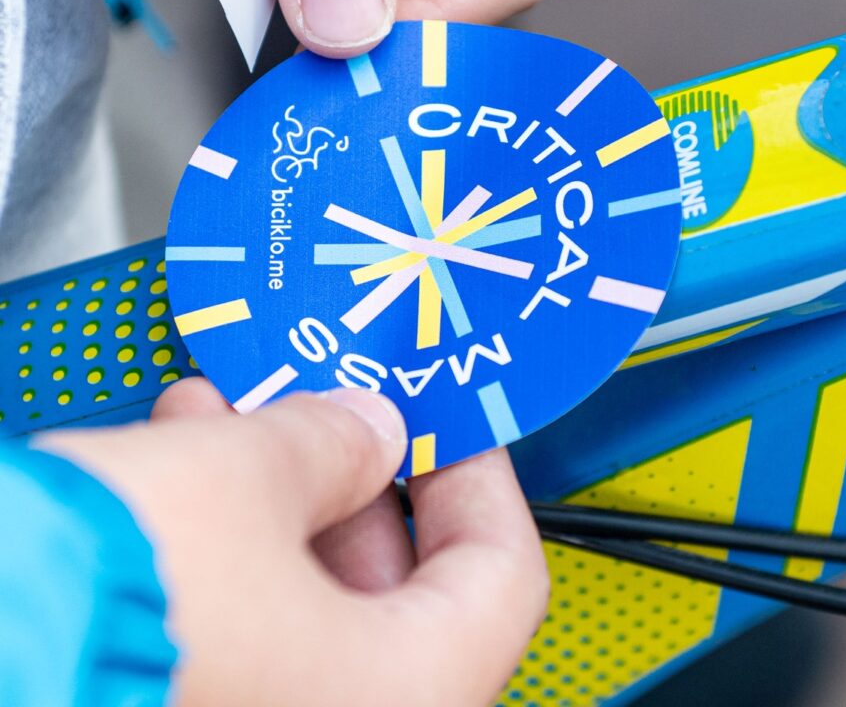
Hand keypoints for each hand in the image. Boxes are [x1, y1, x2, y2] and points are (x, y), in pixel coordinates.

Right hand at [38, 378, 547, 706]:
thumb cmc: (99, 600)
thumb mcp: (242, 478)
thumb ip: (332, 443)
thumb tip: (367, 428)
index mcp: (406, 696)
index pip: (502, 577)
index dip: (478, 477)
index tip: (447, 421)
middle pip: (396, 598)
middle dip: (350, 483)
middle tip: (329, 411)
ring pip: (303, 614)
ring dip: (270, 505)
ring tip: (222, 421)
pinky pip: (234, 640)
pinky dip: (216, 558)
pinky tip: (166, 475)